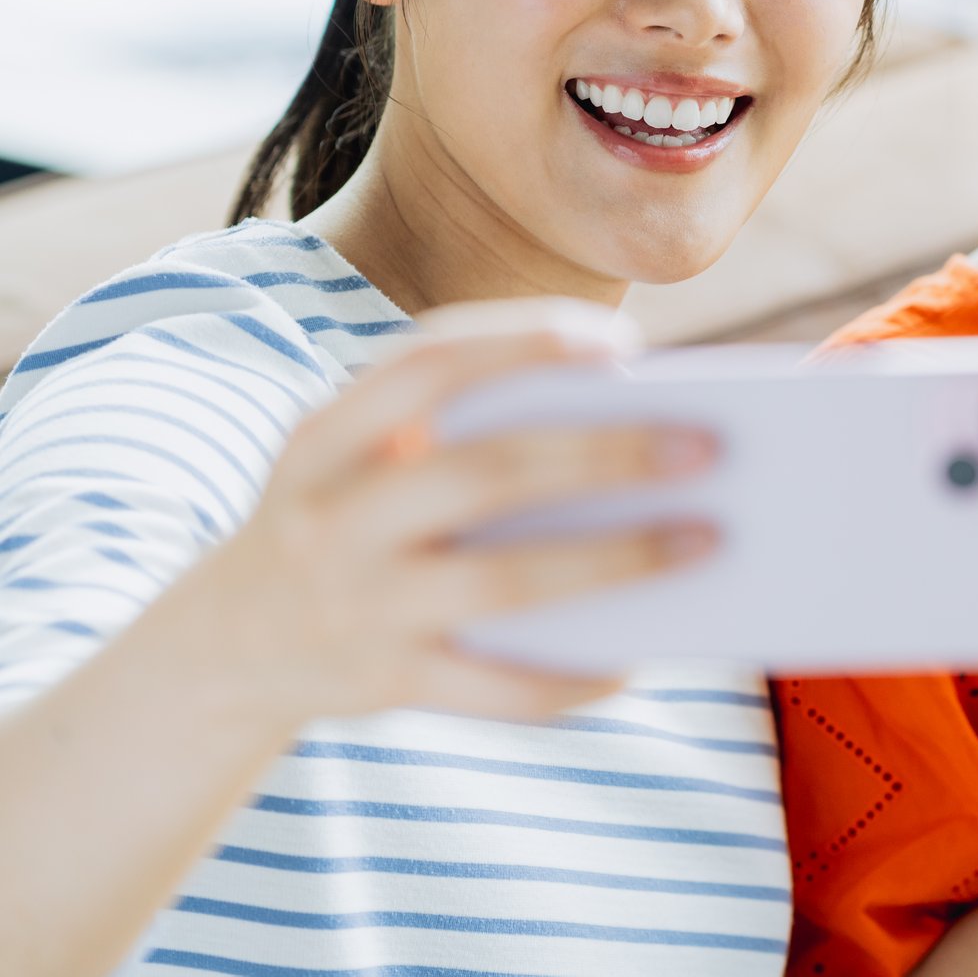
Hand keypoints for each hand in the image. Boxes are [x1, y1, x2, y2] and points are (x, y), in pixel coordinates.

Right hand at [181, 300, 720, 726]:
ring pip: (504, 582)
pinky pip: (494, 686)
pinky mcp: (383, 681)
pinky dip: (570, 676)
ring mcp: (358, 603)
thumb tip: (631, 422)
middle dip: (605, 454)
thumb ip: (457, 430)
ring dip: (616, 561)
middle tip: (707, 446)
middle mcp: (334, 514)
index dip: (524, 343)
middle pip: (486, 472)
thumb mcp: (355, 458)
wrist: (219, 650)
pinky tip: (634, 659)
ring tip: (707, 540)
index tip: (621, 342)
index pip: (427, 362)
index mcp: (328, 435)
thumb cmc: (342, 520)